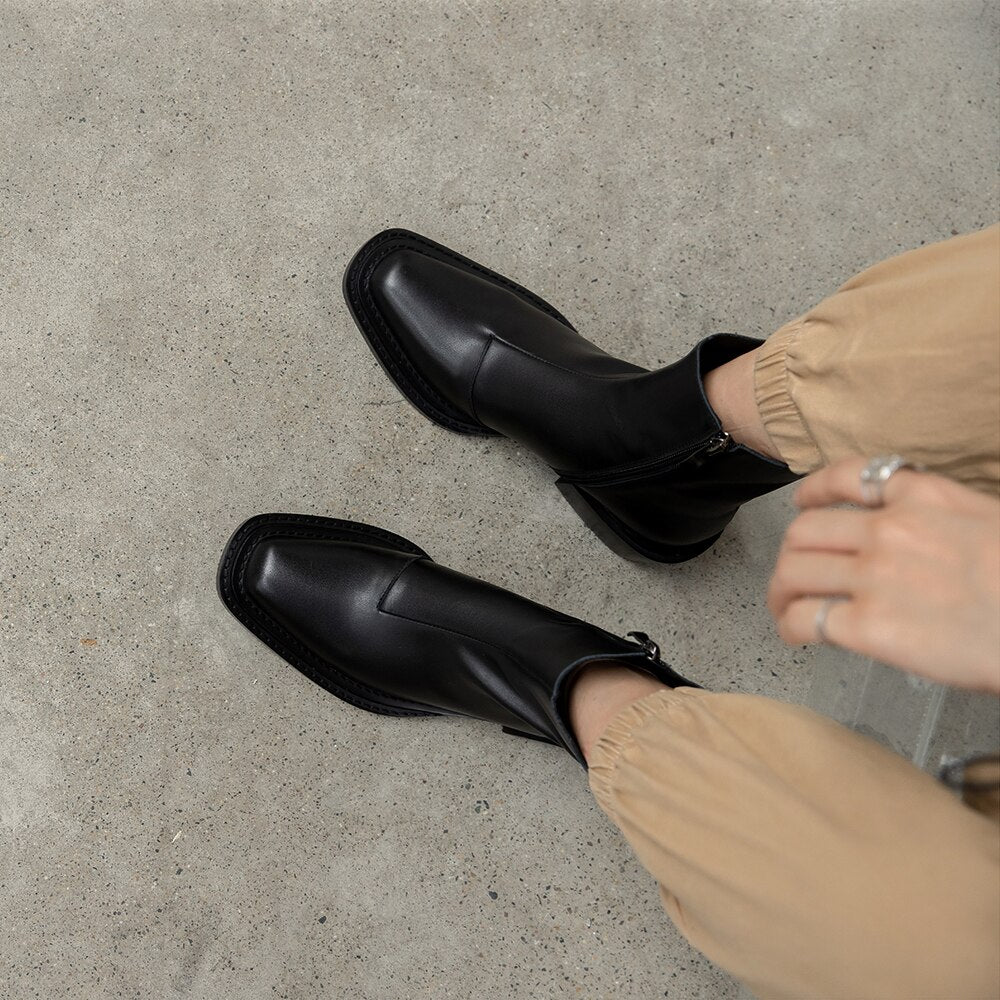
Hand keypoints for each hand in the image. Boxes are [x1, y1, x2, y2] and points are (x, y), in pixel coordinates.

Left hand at [767, 457, 999, 692]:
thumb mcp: (986, 523)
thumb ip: (938, 524)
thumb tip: (914, 545)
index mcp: (924, 498)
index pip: (849, 476)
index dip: (813, 490)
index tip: (802, 502)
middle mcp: (888, 529)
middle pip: (805, 531)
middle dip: (792, 552)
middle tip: (794, 571)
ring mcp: (873, 576)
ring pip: (793, 571)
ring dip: (780, 590)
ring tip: (784, 606)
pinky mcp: (867, 626)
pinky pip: (803, 619)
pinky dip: (788, 627)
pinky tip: (795, 635)